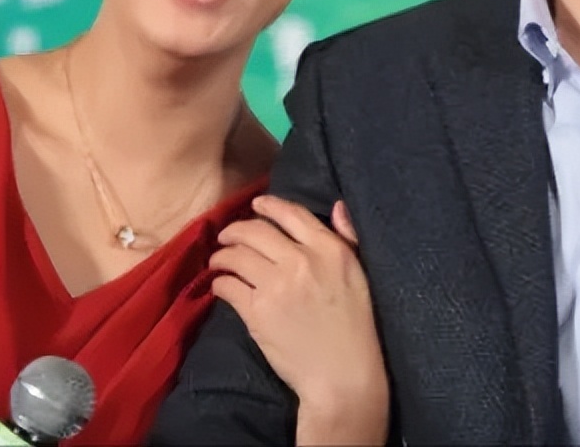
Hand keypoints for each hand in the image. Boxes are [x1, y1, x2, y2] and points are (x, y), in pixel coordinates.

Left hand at [210, 196, 388, 445]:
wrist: (342, 376)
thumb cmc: (357, 327)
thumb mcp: (360, 275)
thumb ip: (348, 238)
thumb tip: (335, 206)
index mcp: (331, 251)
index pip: (292, 214)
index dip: (268, 205)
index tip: (256, 205)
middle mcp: (302, 262)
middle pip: (257, 231)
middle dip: (236, 229)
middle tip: (227, 235)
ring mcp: (277, 286)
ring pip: (237, 255)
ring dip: (222, 254)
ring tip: (219, 259)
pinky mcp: (257, 313)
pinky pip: (229, 286)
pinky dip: (220, 282)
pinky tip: (220, 284)